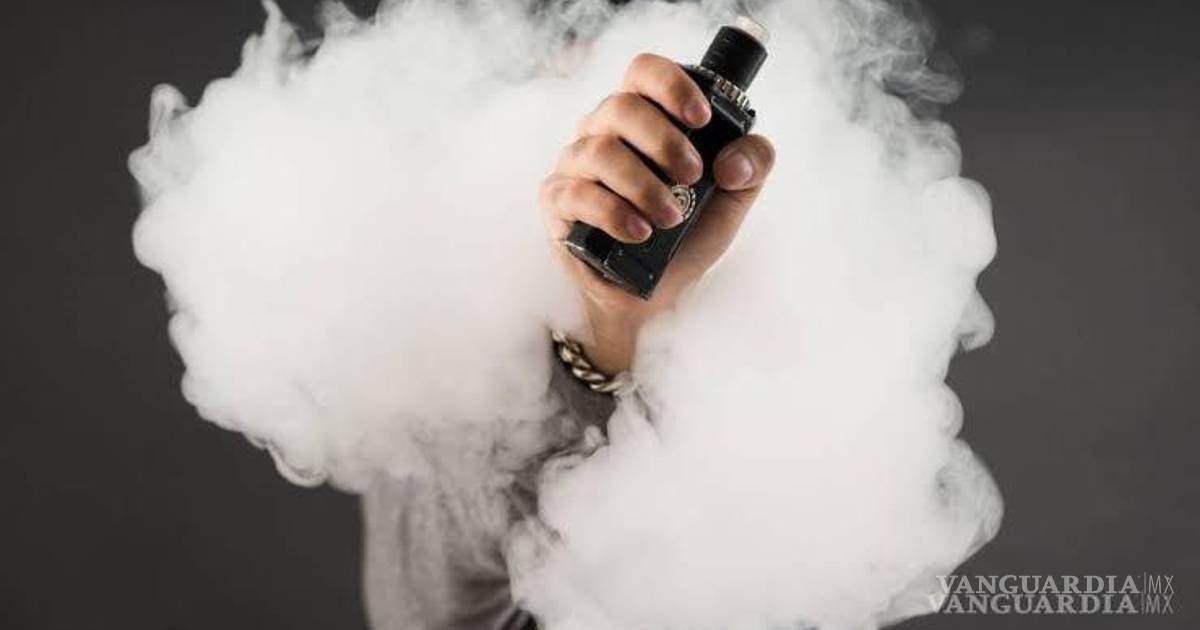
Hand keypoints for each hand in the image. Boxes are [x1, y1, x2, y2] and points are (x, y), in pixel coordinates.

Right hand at [540, 52, 775, 373]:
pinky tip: (640, 232)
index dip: (672, 86)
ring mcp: (576, 164)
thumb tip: (732, 162)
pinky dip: (613, 214)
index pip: (644, 71)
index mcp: (644, 118)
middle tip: (693, 176)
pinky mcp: (558, 202)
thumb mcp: (732, 200)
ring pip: (599, 152)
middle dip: (664, 142)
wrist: (651, 295)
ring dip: (643, 185)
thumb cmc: (686, 237)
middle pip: (621, 107)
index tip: (701, 119)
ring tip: (672, 218)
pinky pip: (576, 195)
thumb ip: (752, 166)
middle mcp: (603, 131)